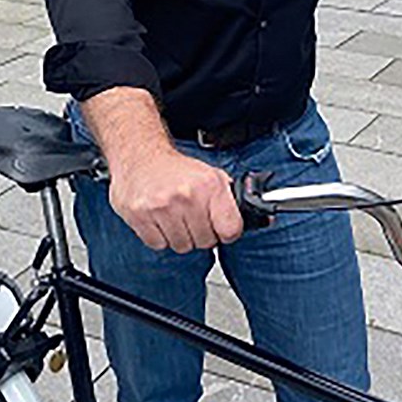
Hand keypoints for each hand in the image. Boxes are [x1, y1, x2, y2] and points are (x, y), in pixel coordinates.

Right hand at [107, 146, 245, 252]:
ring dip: (179, 236)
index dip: (226, 233)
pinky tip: (159, 219)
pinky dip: (159, 237)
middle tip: (191, 218)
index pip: (230, 229)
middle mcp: (186, 195)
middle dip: (200, 233)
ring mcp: (161, 206)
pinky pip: (158, 245)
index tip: (220, 228)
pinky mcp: (140, 215)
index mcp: (209, 185)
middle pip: (205, 242)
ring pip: (181, 246)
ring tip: (174, 216)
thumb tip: (261, 217)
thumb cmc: (177, 169)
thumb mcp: (211, 176)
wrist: (141, 155)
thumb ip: (231, 199)